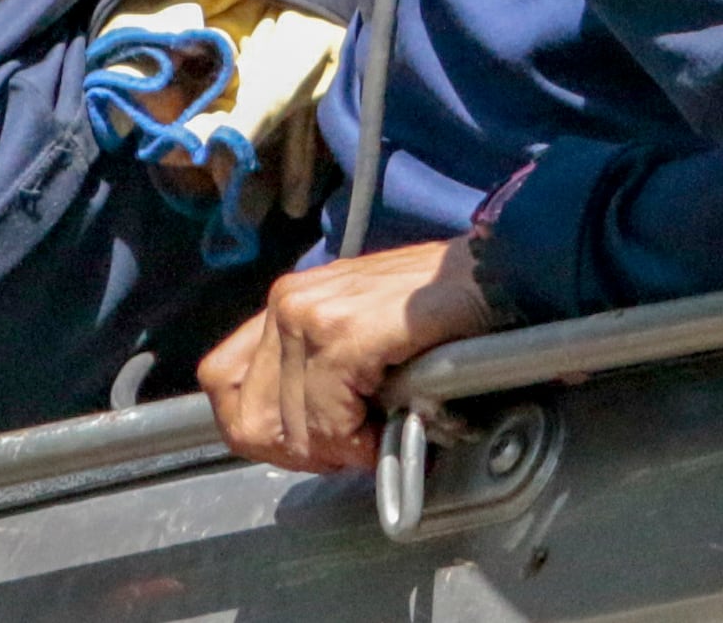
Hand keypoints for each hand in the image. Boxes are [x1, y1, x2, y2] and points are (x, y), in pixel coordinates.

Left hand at [199, 238, 493, 472]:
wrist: (498, 274)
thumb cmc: (440, 311)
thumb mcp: (359, 334)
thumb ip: (317, 372)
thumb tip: (296, 437)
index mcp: (285, 302)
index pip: (224, 383)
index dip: (263, 428)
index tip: (312, 442)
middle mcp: (287, 301)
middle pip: (251, 418)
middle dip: (303, 449)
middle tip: (354, 446)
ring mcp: (311, 314)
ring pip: (290, 426)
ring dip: (338, 447)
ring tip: (382, 431)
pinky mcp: (345, 332)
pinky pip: (327, 417)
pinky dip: (358, 438)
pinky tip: (390, 426)